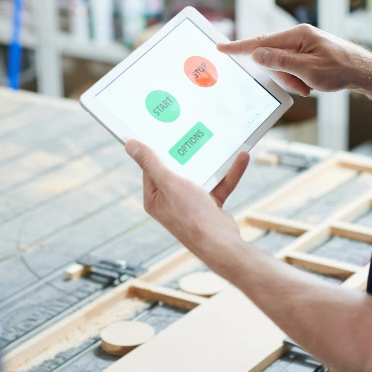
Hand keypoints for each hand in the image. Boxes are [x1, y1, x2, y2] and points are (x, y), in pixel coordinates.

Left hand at [125, 140, 248, 252]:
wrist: (219, 242)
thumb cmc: (190, 214)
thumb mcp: (168, 182)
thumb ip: (151, 163)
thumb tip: (130, 145)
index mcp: (154, 197)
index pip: (152, 168)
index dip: (158, 150)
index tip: (165, 130)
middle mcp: (170, 201)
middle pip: (177, 169)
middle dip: (187, 152)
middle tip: (192, 129)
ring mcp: (191, 204)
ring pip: (201, 175)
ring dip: (213, 161)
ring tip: (220, 141)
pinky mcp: (210, 206)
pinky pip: (219, 184)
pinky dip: (229, 173)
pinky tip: (241, 158)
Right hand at [217, 24, 368, 96]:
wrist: (364, 72)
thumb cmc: (340, 70)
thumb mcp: (309, 70)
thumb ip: (281, 62)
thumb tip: (256, 53)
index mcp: (297, 35)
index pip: (261, 42)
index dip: (239, 47)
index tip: (220, 47)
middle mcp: (298, 36)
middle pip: (271, 56)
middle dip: (281, 75)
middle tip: (300, 86)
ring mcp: (302, 43)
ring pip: (280, 64)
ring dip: (291, 79)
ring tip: (309, 87)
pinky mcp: (306, 52)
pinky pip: (290, 66)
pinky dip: (297, 78)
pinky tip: (310, 84)